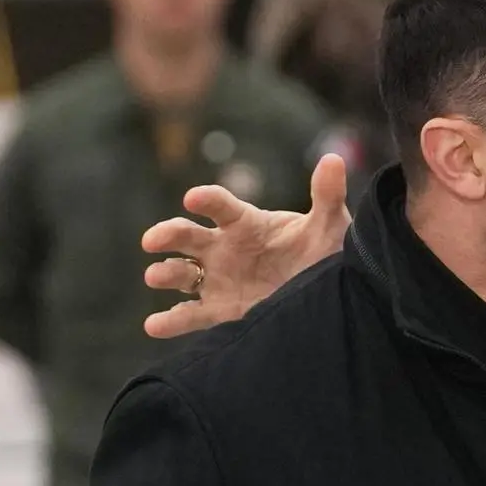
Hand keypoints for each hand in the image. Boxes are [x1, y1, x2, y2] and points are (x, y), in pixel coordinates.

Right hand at [141, 153, 351, 338]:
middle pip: (187, 236)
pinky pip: (189, 315)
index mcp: (246, 223)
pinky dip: (170, 321)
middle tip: (152, 239)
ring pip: (182, 273)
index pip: (220, 205)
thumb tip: (333, 160)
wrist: (327, 295)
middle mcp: (224, 248)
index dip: (208, 200)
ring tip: (154, 276)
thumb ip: (327, 196)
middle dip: (168, 234)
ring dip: (165, 273)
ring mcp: (218, 279)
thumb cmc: (325, 253)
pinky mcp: (219, 310)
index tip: (194, 198)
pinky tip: (154, 325)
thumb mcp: (330, 226)